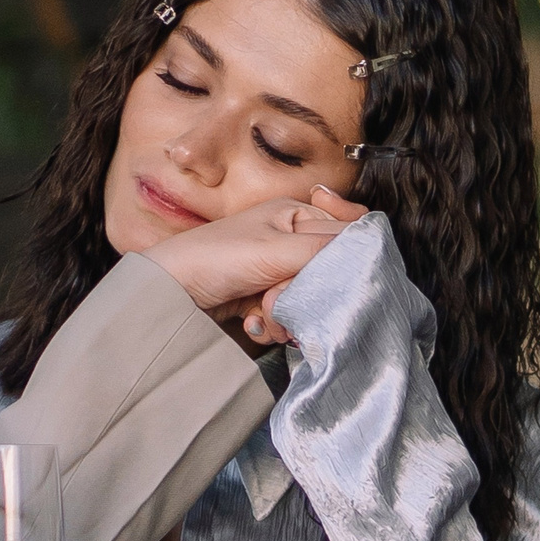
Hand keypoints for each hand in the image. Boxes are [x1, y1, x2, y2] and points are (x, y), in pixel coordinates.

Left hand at [145, 197, 347, 318]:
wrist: (169, 294)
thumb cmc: (215, 258)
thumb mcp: (277, 249)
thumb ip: (327, 250)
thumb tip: (370, 251)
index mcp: (296, 214)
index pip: (345, 234)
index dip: (345, 259)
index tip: (335, 276)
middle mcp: (289, 239)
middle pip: (328, 273)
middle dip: (308, 292)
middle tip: (280, 296)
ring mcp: (275, 270)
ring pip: (310, 300)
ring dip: (289, 315)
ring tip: (264, 312)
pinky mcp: (263, 298)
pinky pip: (289, 317)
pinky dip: (274, 325)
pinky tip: (254, 323)